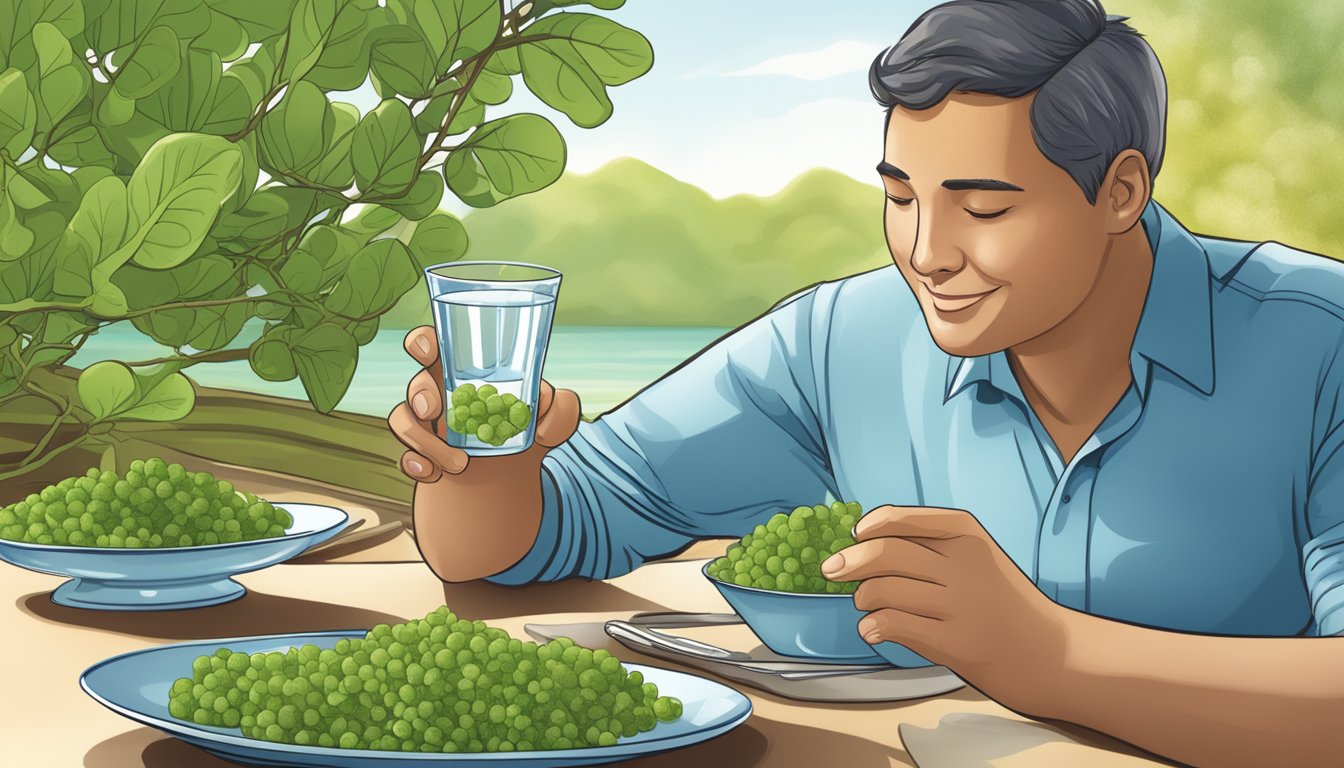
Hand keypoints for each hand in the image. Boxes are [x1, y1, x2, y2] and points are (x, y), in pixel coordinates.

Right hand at [385, 325, 581, 581]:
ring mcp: (427, 426)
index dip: (423, 342)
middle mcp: (441, 395)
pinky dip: (415, 464)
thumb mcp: (551, 421)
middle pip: (416, 383)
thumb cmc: (524, 432)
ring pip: (404, 420)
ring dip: (424, 440)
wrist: (512, 478)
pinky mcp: (421, 454)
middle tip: (432, 409)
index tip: (427, 350)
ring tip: (459, 464)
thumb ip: (559, 408)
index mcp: (466, 374)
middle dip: (419, 393)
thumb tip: (550, 403)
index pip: (436, 347)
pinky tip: (431, 473)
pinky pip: (406, 455)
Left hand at [822, 505, 1072, 714]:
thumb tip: (864, 538)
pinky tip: (872, 630)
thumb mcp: (977, 556)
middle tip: (833, 571)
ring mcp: (959, 604)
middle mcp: (963, 564)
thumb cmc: (1001, 601)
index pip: (901, 519)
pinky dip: (873, 626)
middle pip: (885, 553)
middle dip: (849, 562)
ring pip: (883, 590)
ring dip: (863, 599)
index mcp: (967, 534)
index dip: (868, 527)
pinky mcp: (954, 642)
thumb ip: (929, 542)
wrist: (1049, 652)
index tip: (853, 537)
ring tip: (867, 606)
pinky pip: (893, 625)